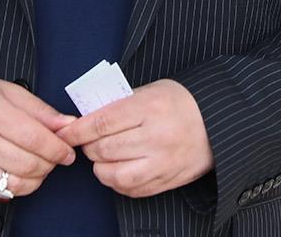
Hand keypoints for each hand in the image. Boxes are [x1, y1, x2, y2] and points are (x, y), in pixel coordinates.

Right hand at [0, 75, 77, 200]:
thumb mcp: (7, 91)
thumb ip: (40, 110)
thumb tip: (68, 125)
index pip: (35, 138)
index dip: (58, 148)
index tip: (67, 151)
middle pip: (28, 163)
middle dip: (50, 164)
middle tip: (54, 158)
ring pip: (16, 184)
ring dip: (36, 179)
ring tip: (38, 166)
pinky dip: (16, 187)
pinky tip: (18, 173)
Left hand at [55, 79, 213, 198]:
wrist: (215, 123)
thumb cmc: (180, 102)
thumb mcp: (150, 90)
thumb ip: (118, 103)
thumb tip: (84, 117)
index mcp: (151, 108)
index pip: (102, 123)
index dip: (77, 130)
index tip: (64, 133)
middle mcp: (157, 137)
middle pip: (104, 149)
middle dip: (89, 146)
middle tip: (89, 141)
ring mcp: (162, 162)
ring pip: (113, 174)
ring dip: (101, 166)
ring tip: (105, 156)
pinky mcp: (166, 180)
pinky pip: (130, 189)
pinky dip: (117, 181)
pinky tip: (120, 168)